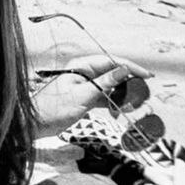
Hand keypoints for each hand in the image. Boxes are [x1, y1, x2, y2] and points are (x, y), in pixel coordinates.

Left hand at [34, 53, 152, 134]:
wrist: (37, 123)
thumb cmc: (54, 108)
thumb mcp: (82, 95)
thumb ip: (104, 83)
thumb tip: (123, 70)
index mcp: (81, 66)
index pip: (111, 61)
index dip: (130, 67)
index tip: (146, 75)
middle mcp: (84, 73)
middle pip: (112, 73)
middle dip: (129, 82)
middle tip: (143, 93)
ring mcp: (85, 86)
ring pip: (110, 86)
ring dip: (121, 95)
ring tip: (132, 105)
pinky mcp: (85, 98)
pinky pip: (104, 97)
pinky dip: (112, 104)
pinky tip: (118, 111)